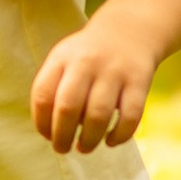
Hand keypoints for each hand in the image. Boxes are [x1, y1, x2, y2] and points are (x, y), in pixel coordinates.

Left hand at [29, 11, 156, 154]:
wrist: (131, 30)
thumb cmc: (89, 57)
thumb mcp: (65, 59)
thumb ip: (53, 89)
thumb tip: (50, 132)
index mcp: (63, 58)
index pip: (43, 95)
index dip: (41, 122)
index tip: (47, 135)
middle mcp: (87, 63)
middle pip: (67, 107)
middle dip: (62, 136)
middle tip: (62, 149)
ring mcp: (114, 71)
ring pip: (98, 115)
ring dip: (89, 140)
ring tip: (84, 148)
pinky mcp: (139, 81)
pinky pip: (130, 116)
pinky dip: (119, 135)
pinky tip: (111, 141)